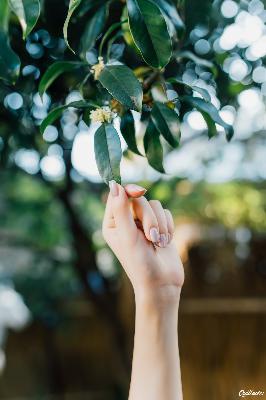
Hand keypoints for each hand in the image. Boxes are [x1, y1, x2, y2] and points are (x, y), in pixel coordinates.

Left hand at [102, 181, 183, 304]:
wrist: (162, 283)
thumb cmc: (140, 263)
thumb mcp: (127, 235)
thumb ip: (121, 209)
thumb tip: (114, 184)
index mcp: (113, 223)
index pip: (118, 196)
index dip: (129, 191)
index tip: (139, 192)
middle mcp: (127, 221)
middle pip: (139, 199)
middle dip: (148, 217)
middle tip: (151, 236)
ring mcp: (144, 223)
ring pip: (155, 205)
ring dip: (160, 224)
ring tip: (158, 243)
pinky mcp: (160, 226)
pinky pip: (166, 213)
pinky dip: (168, 227)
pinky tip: (165, 242)